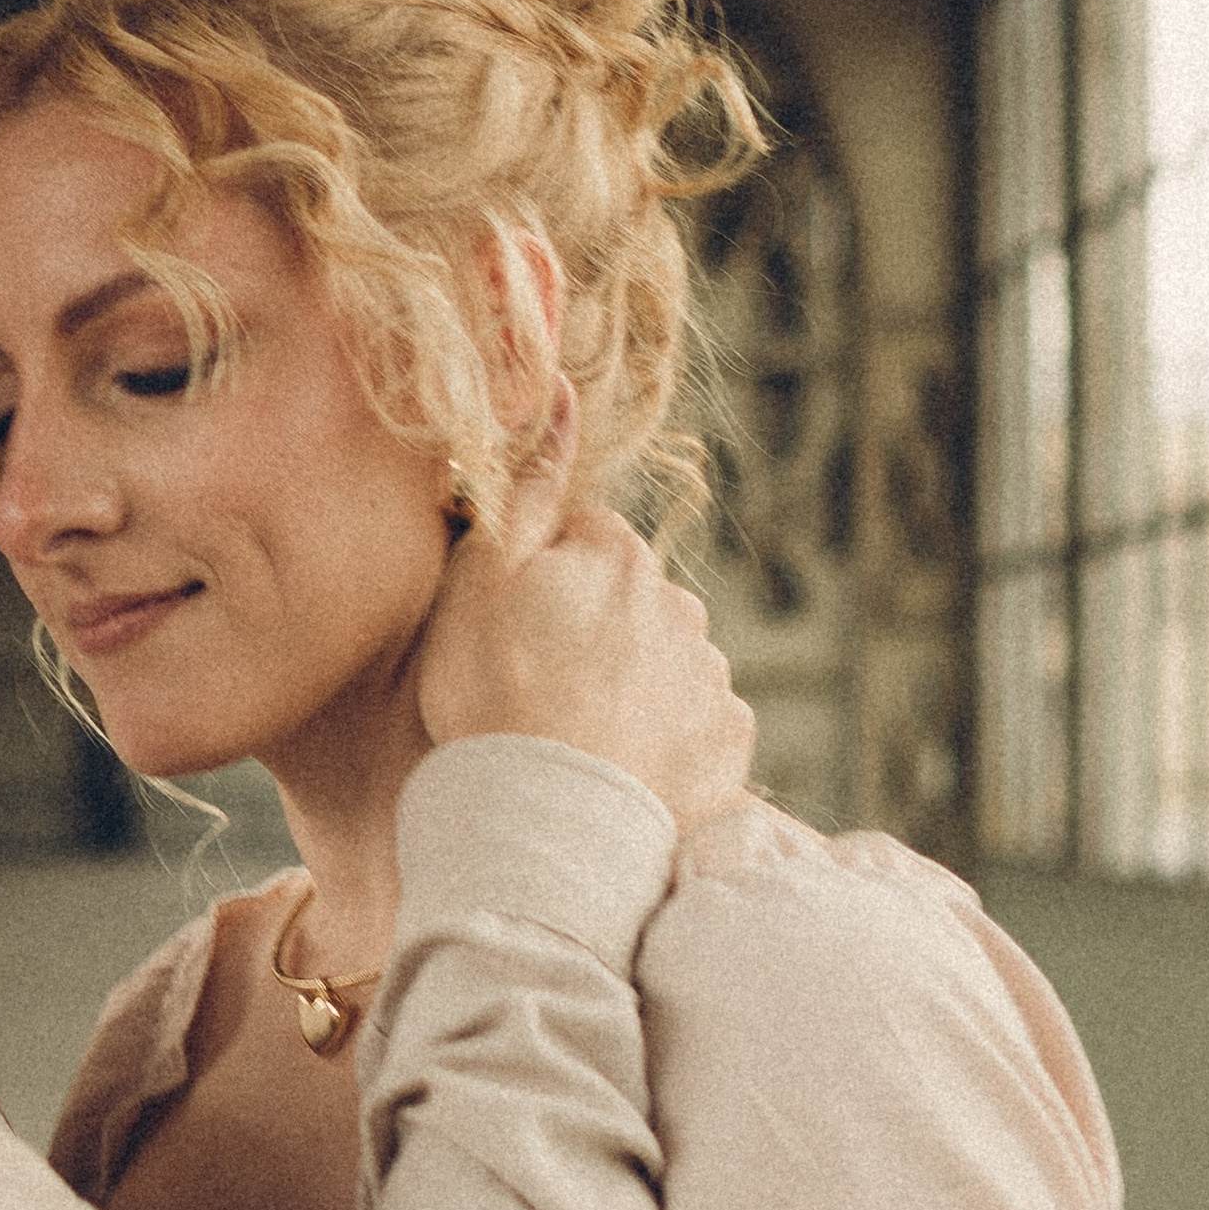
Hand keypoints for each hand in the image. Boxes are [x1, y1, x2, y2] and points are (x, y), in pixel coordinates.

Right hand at [416, 402, 753, 830]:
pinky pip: (695, 728)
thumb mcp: (480, 577)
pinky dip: (664, 742)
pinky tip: (617, 768)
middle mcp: (680, 605)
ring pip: (665, 665)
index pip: (580, 542)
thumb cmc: (491, 694)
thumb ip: (527, 485)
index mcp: (616, 555)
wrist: (545, 819)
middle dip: (593, 631)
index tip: (510, 631)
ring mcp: (710, 677)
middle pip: (629, 603)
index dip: (538, 583)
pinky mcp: (728, 744)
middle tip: (536, 689)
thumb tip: (561, 390)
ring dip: (630, 688)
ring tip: (575, 738)